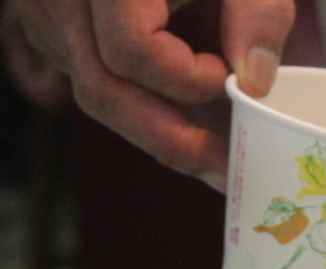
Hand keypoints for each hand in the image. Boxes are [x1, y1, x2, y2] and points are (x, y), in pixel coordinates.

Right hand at [2, 0, 293, 190]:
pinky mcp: (43, 21)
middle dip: (171, 137)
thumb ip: (257, 12)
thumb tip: (257, 82)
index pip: (130, 51)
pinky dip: (131, 104)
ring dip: (152, 127)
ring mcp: (41, 8)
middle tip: (228, 169)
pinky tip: (183, 122)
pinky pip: (79, 78)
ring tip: (214, 149)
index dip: (185, 79)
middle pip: (101, 88)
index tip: (230, 78)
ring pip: (89, 91)